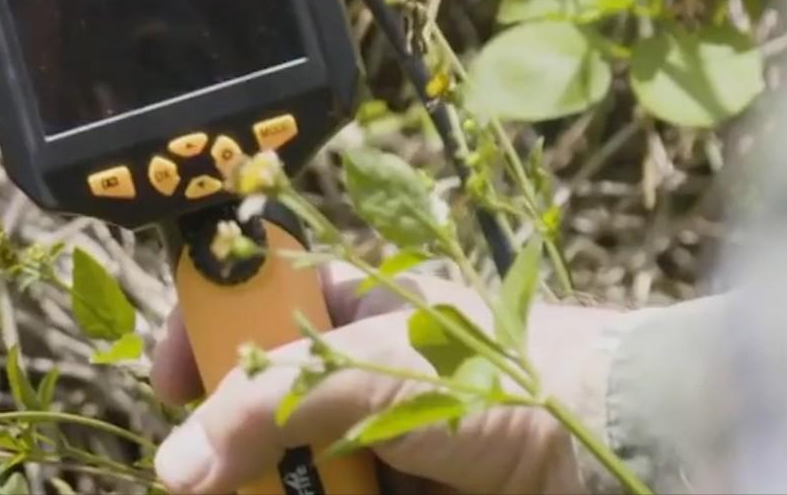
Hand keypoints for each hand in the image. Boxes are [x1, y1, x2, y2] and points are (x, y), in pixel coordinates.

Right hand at [149, 262, 623, 494]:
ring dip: (272, 491)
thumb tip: (176, 465)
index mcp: (351, 311)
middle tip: (214, 479)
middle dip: (231, 448)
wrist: (618, 450)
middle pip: (260, 412)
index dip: (203, 338)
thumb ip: (265, 408)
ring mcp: (385, 450)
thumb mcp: (368, 372)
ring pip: (293, 476)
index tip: (167, 386)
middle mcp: (362, 380)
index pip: (251, 310)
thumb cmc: (506, 380)